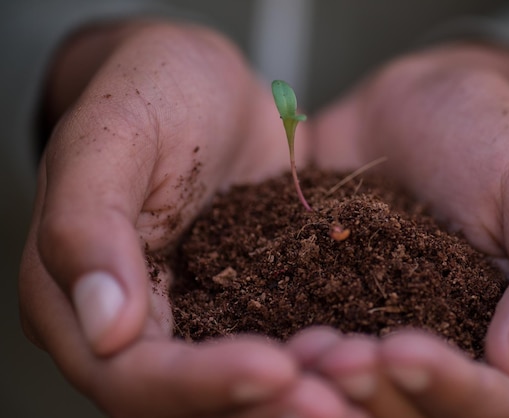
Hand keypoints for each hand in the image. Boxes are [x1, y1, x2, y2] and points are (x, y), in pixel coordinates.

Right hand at [19, 21, 354, 417]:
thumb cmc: (148, 91)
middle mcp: (137, 326)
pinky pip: (277, 344)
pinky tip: (364, 354)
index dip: (199, 385)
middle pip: (190, 404)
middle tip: (335, 401)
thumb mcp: (109, 136)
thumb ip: (85, 225)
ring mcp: (195, 318)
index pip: (131, 376)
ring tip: (359, 378)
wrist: (205, 83)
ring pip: (240, 388)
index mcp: (77, 299)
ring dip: (298, 395)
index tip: (274, 369)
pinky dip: (317, 359)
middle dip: (262, 408)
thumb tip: (102, 327)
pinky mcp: (245, 302)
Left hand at [304, 44, 508, 416]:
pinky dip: (293, 360)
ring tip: (303, 351)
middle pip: (422, 414)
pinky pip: (317, 354)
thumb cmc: (486, 136)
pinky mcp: (337, 314)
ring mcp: (390, 339)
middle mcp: (454, 354)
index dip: (452, 390)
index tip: (402, 349)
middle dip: (379, 397)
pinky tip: (270, 339)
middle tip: (337, 357)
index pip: (499, 404)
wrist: (408, 109)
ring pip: (364, 397)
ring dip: (330, 390)